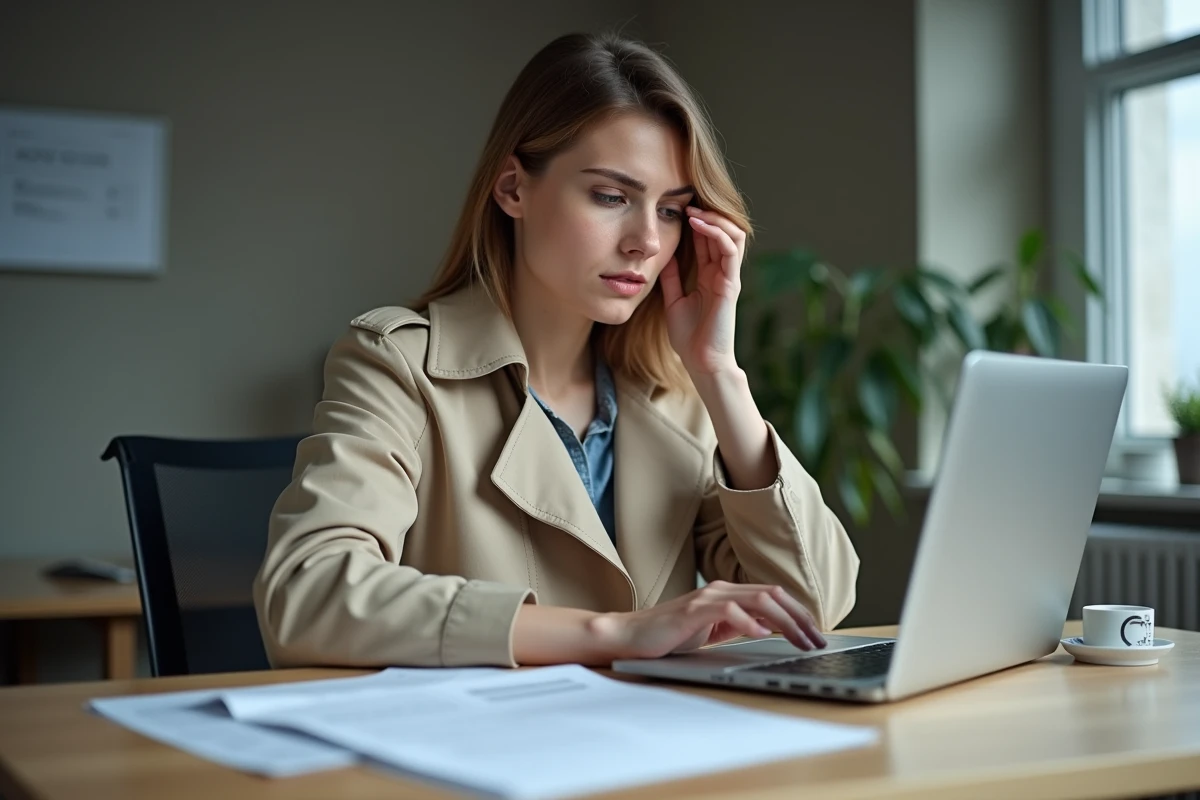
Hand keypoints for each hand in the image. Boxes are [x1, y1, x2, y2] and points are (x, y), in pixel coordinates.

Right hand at [597, 581, 825, 659]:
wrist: (630, 637)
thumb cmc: (669, 636)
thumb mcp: (711, 631)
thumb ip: (736, 626)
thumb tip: (769, 629)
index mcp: (725, 593)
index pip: (772, 596)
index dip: (798, 613)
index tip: (816, 633)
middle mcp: (719, 589)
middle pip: (772, 594)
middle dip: (800, 618)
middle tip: (817, 640)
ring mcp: (706, 597)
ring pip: (757, 600)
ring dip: (785, 622)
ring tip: (801, 641)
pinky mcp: (693, 611)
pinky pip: (729, 611)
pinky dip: (749, 622)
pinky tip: (762, 634)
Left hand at [659, 207, 747, 376]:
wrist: (700, 362)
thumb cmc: (689, 337)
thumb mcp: (672, 300)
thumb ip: (672, 277)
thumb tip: (662, 255)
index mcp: (709, 275)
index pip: (707, 238)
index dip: (695, 220)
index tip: (675, 206)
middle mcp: (721, 272)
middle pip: (722, 231)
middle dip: (707, 212)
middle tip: (686, 200)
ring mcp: (729, 277)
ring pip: (732, 234)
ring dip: (713, 218)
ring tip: (692, 210)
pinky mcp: (731, 283)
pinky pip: (729, 250)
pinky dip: (715, 232)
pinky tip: (697, 224)